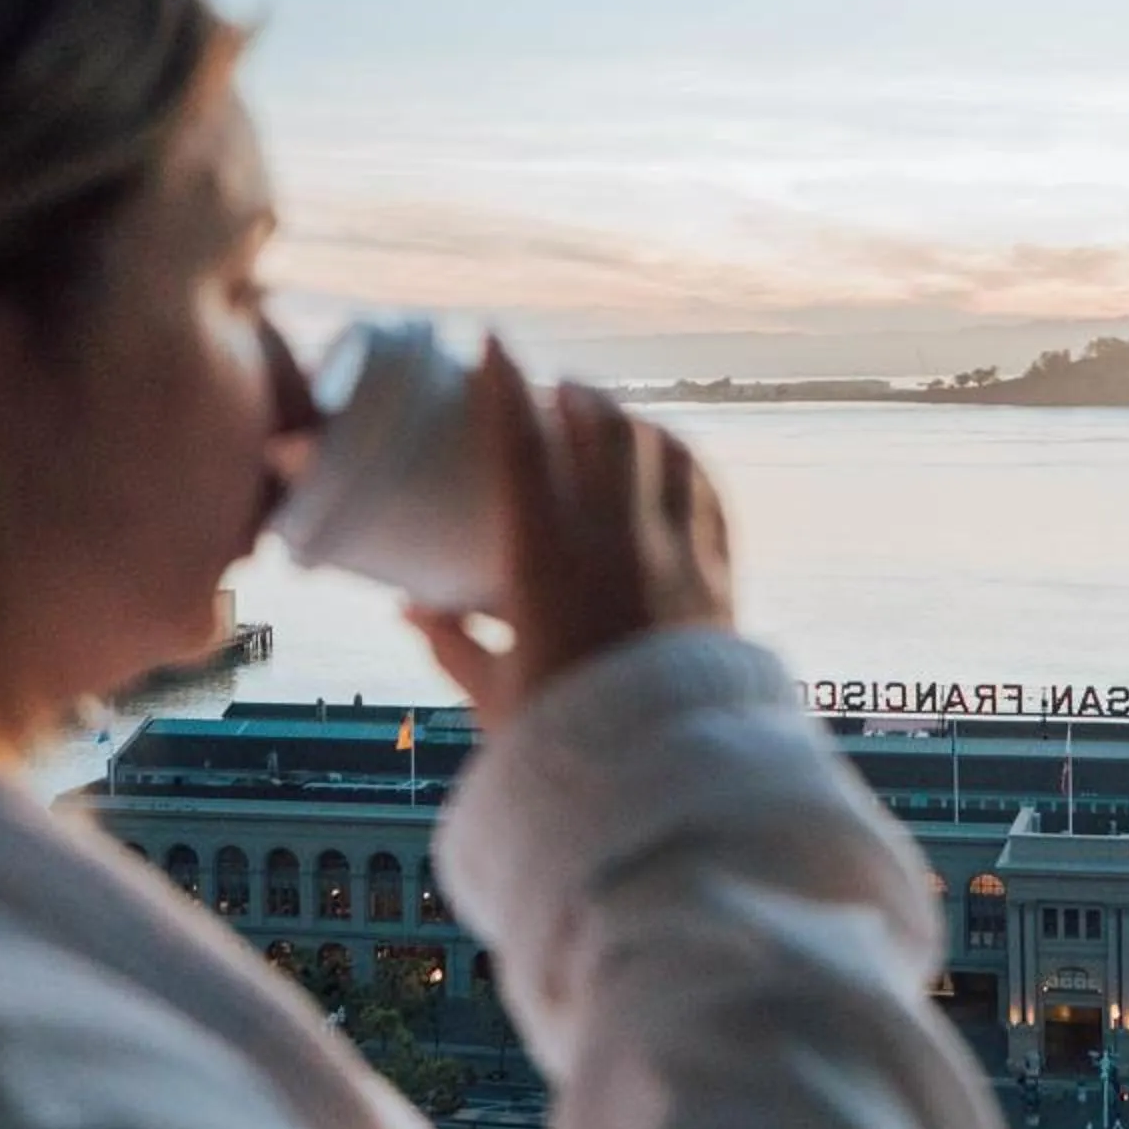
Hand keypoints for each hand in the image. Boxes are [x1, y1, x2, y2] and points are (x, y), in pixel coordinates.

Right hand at [405, 338, 733, 729]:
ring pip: (661, 450)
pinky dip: (683, 463)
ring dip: (631, 420)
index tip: (491, 342)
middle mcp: (616, 541)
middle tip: (550, 388)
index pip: (522, 445)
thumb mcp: (495, 694)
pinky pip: (706, 493)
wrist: (664, 786)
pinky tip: (673, 458)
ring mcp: (676, 554)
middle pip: (602, 427)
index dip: (505, 384)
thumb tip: (411, 609)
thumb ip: (451, 644)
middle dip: (574, 394)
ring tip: (608, 414)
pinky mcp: (718, 577)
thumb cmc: (567, 744)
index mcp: (547, 561)